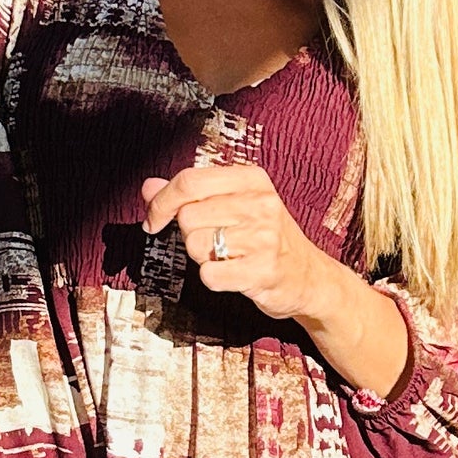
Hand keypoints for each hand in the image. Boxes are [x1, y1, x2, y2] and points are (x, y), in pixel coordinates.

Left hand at [141, 163, 329, 322]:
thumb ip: (190, 194)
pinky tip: (234, 274)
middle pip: (188, 216)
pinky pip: (209, 275)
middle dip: (190, 235)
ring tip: (229, 257)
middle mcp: (260, 203)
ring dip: (202, 258)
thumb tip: (148, 187)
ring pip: (195, 246)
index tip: (153, 220)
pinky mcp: (263, 270)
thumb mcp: (233, 205)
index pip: (189, 181)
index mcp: (251, 179)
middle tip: (215, 242)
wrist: (309, 277)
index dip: (161, 202)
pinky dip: (213, 279)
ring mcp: (264, 237)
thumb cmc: (265, 238)